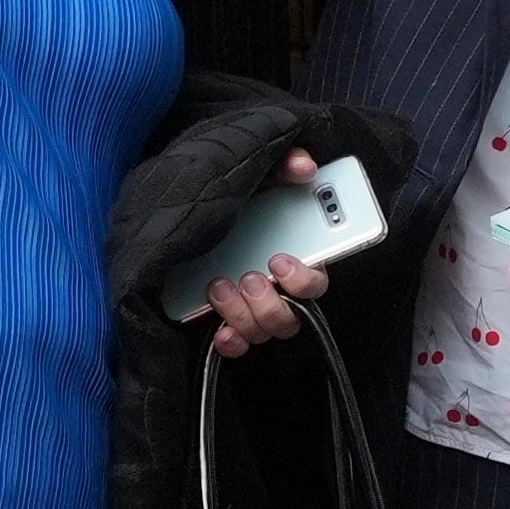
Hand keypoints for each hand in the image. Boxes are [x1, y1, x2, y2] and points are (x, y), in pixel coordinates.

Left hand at [204, 157, 341, 355]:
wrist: (192, 218)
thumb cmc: (241, 199)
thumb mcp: (262, 176)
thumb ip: (286, 164)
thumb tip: (303, 165)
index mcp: (300, 259)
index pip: (317, 282)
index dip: (304, 279)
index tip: (279, 260)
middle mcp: (282, 290)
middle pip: (292, 316)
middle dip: (270, 303)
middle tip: (250, 277)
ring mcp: (256, 308)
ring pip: (264, 330)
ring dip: (242, 314)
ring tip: (219, 285)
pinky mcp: (229, 321)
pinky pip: (239, 343)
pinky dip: (231, 341)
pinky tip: (219, 331)